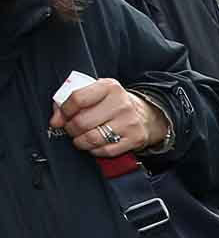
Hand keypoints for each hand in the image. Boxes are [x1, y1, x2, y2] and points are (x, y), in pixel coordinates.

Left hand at [50, 79, 166, 157]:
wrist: (143, 114)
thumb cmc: (112, 104)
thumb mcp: (95, 93)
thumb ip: (72, 101)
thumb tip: (56, 120)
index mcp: (109, 87)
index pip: (78, 99)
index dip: (64, 110)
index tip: (61, 116)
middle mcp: (121, 103)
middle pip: (82, 122)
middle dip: (70, 129)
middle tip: (71, 129)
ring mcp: (129, 122)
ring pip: (92, 138)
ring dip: (80, 141)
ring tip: (80, 138)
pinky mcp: (135, 139)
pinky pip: (105, 150)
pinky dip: (95, 150)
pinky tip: (95, 144)